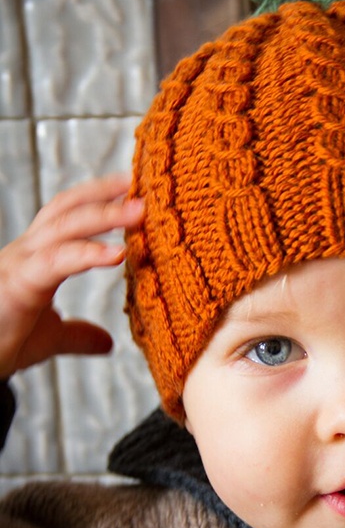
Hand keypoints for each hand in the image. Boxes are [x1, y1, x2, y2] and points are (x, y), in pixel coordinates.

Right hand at [0, 174, 143, 379]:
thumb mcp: (49, 338)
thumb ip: (77, 335)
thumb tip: (107, 343)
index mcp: (35, 259)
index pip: (67, 215)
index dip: (98, 199)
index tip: (134, 190)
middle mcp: (26, 253)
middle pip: (67, 209)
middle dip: (106, 194)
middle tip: (145, 185)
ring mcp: (18, 265)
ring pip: (64, 227)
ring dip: (105, 215)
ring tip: (140, 211)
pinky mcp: (17, 285)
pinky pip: (55, 262)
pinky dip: (88, 254)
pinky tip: (117, 254)